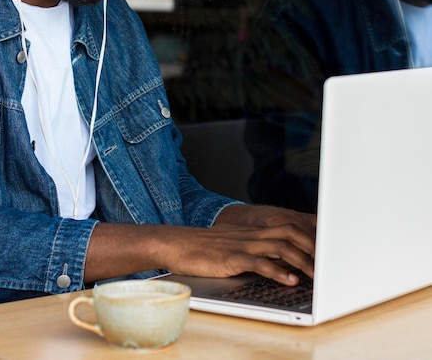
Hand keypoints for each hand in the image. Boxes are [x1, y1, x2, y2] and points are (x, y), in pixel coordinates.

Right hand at [85, 206, 315, 286]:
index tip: (326, 245)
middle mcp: (251, 234)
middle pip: (290, 231)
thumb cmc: (202, 248)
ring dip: (301, 259)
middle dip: (313, 245)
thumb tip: (277, 263)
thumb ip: (254, 250)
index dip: (309, 234)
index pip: (287, 225)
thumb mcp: (232, 245)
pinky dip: (278, 271)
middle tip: (329, 260)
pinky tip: (289, 280)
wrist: (176, 243)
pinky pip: (259, 262)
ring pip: (279, 246)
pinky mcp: (231, 258)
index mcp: (252, 230)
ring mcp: (241, 244)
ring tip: (316, 274)